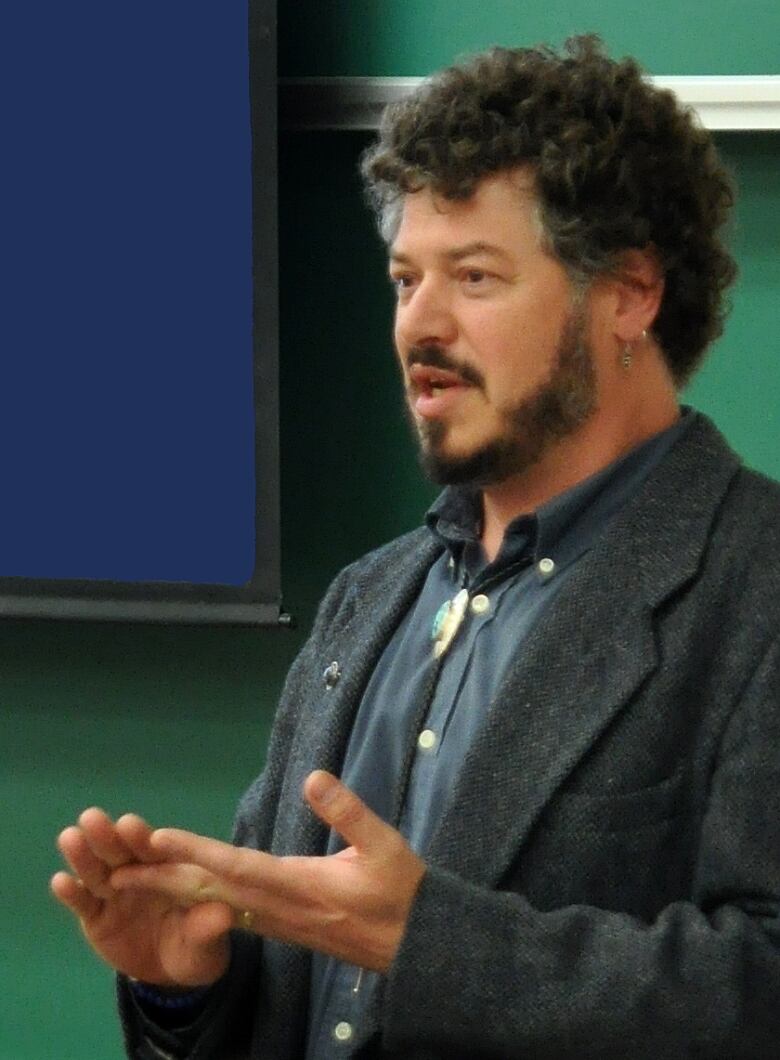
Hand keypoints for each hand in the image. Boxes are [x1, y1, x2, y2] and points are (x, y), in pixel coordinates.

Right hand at [51, 808, 233, 987]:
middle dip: (107, 835)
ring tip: (70, 838)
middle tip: (92, 817)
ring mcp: (115, 895)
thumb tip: (222, 916)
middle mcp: (139, 875)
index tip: (130, 825)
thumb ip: (208, 927)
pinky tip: (60, 881)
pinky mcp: (96, 917)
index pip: (155, 850)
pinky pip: (83, 904)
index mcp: (170, 870)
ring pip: (97, 872)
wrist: (173, 975)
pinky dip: (72, 893)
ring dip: (83, 856)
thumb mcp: (207, 941)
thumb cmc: (197, 945)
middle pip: (121, 853)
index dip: (142, 838)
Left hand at [110, 771, 426, 972]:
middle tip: (114, 868)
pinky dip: (196, 899)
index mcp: (300, 887)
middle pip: (212, 891)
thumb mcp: (385, 846)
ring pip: (215, 903)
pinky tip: (178, 892)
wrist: (413, 947)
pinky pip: (229, 911)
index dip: (197, 853)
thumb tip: (314, 776)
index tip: (159, 839)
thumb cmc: (402, 894)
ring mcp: (278, 922)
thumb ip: (348, 812)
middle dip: (163, 878)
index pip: (239, 867)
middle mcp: (280, 908)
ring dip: (172, 890)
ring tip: (131, 877)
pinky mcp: (280, 926)